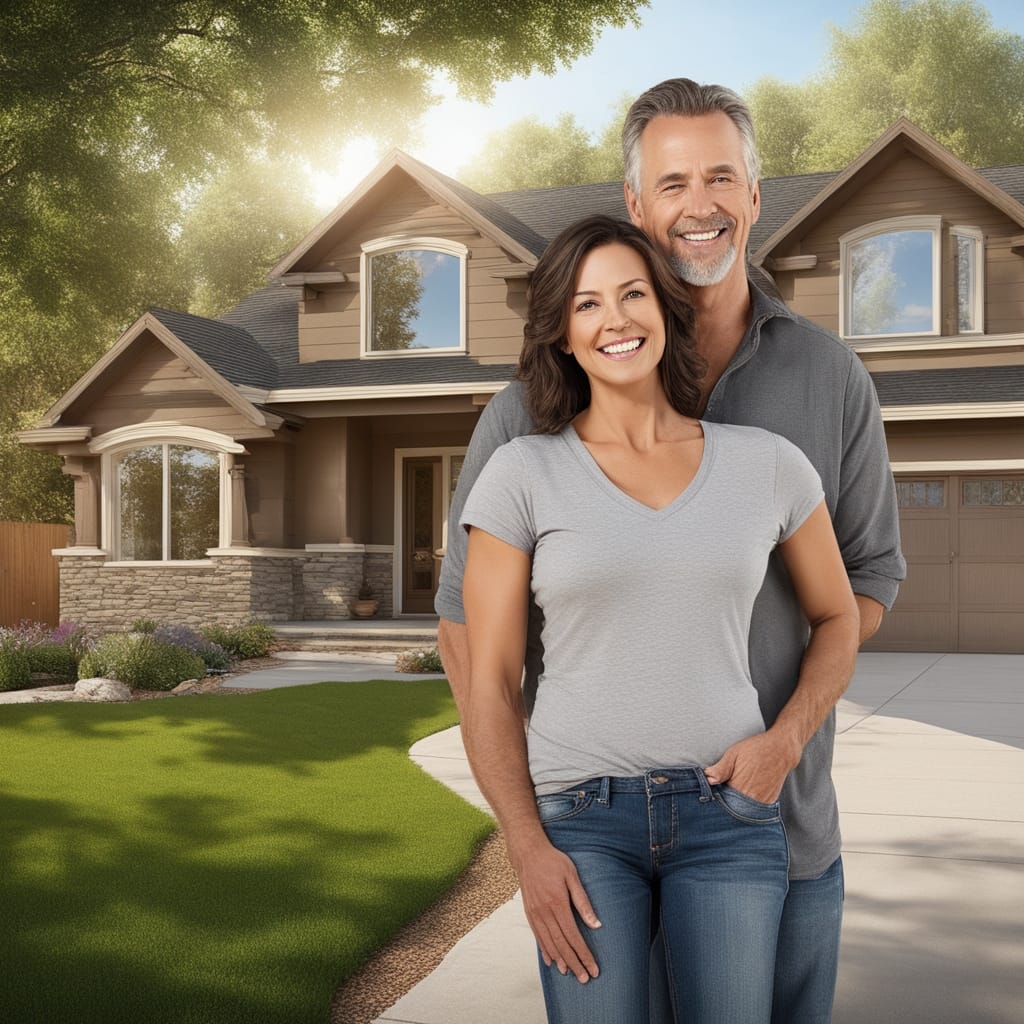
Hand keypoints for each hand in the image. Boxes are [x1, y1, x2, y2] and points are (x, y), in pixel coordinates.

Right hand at [513, 839, 600, 982]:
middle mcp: (544, 912)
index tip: (593, 968)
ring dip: (560, 960)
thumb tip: (596, 924)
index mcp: (558, 903)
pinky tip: (551, 960)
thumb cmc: (553, 861)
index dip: (584, 954)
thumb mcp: (572, 876)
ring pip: (549, 943)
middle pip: (561, 945)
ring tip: (570, 973)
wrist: (528, 853)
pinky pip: (537, 936)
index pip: (573, 936)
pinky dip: (545, 950)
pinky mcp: (529, 912)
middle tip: (584, 978)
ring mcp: (535, 913)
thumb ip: (583, 901)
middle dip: (574, 963)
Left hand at [704, 731, 800, 803]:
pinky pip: (755, 808)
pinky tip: (746, 792)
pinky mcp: (769, 802)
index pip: (720, 799)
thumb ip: (720, 769)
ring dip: (737, 803)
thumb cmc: (755, 749)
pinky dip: (748, 803)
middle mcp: (751, 798)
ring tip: (736, 788)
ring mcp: (762, 802)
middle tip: (724, 787)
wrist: (781, 750)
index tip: (714, 787)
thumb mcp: (734, 754)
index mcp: (739, 787)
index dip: (716, 794)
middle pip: (732, 806)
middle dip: (725, 800)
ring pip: (743, 809)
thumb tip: (707, 779)